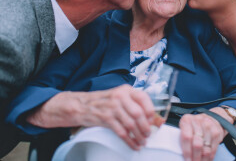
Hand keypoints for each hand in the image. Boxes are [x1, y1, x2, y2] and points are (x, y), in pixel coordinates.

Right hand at [26, 85, 153, 149]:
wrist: (81, 105)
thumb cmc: (102, 102)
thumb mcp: (119, 97)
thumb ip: (133, 104)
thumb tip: (151, 117)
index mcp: (125, 90)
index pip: (144, 98)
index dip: (151, 111)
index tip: (153, 120)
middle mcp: (120, 96)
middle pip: (139, 114)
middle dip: (146, 127)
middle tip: (148, 134)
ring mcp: (112, 107)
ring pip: (131, 124)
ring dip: (139, 136)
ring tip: (142, 142)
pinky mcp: (106, 118)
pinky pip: (122, 132)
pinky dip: (130, 141)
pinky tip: (133, 144)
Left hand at [179, 113, 225, 160]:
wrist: (209, 118)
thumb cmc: (194, 127)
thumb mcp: (186, 129)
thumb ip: (184, 139)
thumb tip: (180, 154)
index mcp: (186, 120)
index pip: (186, 137)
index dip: (187, 151)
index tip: (187, 160)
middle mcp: (198, 121)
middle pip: (197, 143)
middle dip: (196, 157)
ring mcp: (209, 125)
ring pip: (206, 147)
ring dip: (204, 158)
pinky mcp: (217, 131)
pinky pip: (214, 147)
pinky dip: (211, 156)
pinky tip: (207, 160)